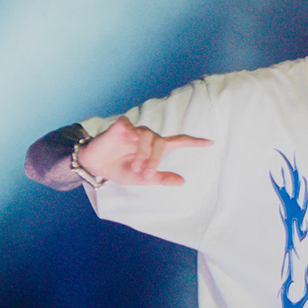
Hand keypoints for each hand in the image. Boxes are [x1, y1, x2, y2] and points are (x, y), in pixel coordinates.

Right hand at [77, 117, 211, 186]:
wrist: (96, 166)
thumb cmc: (120, 170)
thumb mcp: (142, 179)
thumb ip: (161, 178)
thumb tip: (183, 182)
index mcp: (154, 149)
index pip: (177, 142)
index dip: (194, 142)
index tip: (210, 143)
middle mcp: (147, 137)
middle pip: (161, 142)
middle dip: (155, 160)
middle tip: (146, 174)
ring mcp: (134, 130)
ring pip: (148, 137)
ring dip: (143, 154)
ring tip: (135, 167)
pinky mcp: (121, 126)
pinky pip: (132, 129)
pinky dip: (131, 139)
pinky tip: (126, 145)